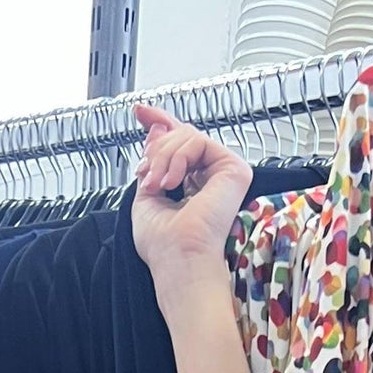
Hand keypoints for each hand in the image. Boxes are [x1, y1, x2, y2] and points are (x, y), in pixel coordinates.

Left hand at [130, 102, 251, 290]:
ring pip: (187, 135)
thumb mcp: (146, 197)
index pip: (180, 145)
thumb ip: (152, 162)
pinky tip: (172, 181)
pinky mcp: (234, 169)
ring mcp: (225, 173)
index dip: (160, 123)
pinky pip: (198, 141)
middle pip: (181, 134)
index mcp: (192, 184)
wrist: (179, 261)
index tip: (138, 111)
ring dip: (163, 155)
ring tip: (157, 183)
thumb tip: (156, 128)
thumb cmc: (163, 245)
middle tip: (146, 174)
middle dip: (156, 147)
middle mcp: (211, 177)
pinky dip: (177, 156)